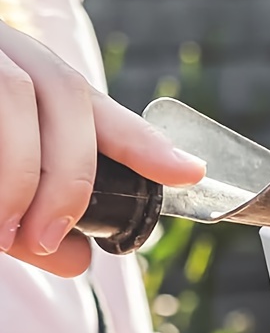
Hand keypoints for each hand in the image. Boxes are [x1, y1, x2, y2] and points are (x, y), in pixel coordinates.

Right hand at [0, 23, 205, 277]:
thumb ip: (30, 220)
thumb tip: (78, 261)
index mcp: (22, 71)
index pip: (89, 101)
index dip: (142, 139)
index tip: (189, 174)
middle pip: (57, 94)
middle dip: (65, 174)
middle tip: (47, 239)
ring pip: (10, 94)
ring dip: (16, 171)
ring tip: (5, 231)